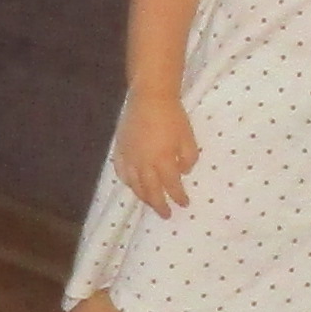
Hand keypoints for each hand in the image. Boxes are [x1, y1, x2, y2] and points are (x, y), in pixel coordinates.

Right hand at [117, 89, 199, 214]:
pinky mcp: (121, 149)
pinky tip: (131, 184)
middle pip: (151, 191)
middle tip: (166, 215)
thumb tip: (183, 172)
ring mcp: (130, 158)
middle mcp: (145, 164)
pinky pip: (122, 172)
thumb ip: (188, 158)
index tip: (184, 205)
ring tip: (150, 203)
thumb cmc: (173, 116)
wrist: (150, 97)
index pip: (172, 186)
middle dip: (159, 205)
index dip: (179, 197)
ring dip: (143, 197)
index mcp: (164, 162)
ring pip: (135, 185)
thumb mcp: (189, 138)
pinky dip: (127, 182)